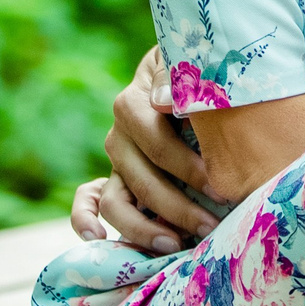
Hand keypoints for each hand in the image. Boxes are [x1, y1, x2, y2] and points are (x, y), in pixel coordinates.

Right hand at [69, 48, 221, 254]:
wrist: (188, 71)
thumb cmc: (196, 69)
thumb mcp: (189, 60)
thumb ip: (178, 76)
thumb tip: (162, 102)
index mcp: (135, 103)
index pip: (156, 143)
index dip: (186, 168)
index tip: (219, 187)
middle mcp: (119, 135)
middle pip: (139, 180)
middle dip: (177, 208)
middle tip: (211, 226)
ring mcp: (115, 160)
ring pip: (114, 202)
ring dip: (142, 228)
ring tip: (175, 244)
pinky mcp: (114, 179)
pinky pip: (87, 201)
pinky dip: (84, 220)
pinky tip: (99, 239)